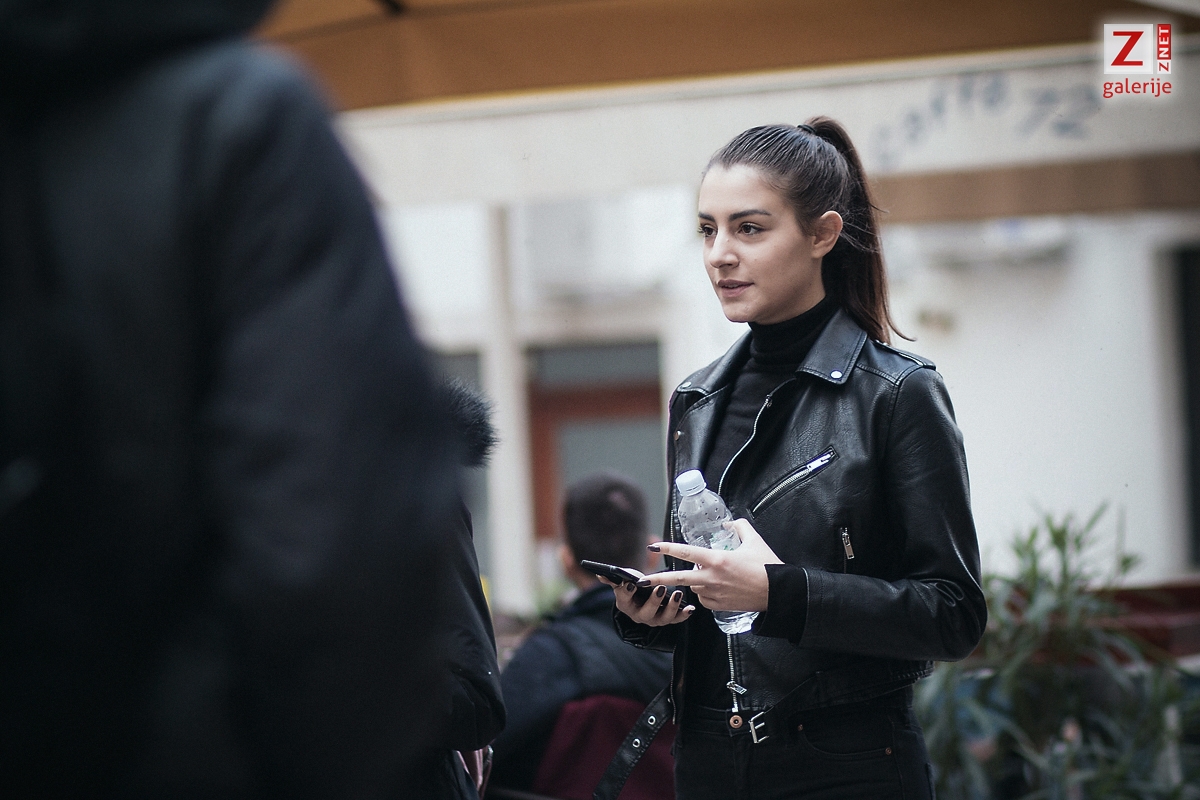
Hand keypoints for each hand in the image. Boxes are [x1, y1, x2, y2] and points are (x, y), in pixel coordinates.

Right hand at [600, 574, 695, 626]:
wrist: (643, 598)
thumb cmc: (633, 587)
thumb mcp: (622, 581)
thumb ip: (612, 578)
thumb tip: (600, 574)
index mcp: (625, 605)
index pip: (624, 599)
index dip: (626, 592)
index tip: (630, 582)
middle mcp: (639, 616)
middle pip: (646, 613)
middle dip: (653, 601)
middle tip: (659, 588)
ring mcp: (655, 619)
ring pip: (663, 618)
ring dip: (671, 607)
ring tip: (677, 594)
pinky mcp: (668, 619)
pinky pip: (676, 620)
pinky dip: (684, 615)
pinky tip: (690, 608)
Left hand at [638, 519, 781, 612]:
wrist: (778, 592)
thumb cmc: (767, 566)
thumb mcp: (754, 540)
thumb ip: (739, 527)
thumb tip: (728, 524)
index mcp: (717, 559)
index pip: (686, 552)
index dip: (668, 548)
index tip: (653, 547)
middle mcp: (711, 577)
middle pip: (678, 578)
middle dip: (657, 579)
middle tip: (641, 580)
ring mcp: (714, 593)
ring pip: (694, 586)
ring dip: (695, 580)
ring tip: (713, 575)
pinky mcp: (718, 606)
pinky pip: (704, 599)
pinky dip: (705, 593)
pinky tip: (718, 588)